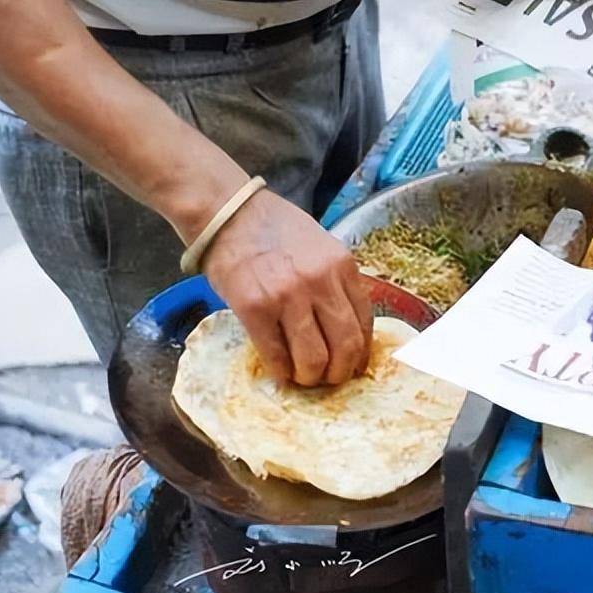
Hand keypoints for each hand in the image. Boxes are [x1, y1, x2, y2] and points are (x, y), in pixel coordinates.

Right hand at [200, 190, 371, 385]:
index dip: (360, 353)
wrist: (228, 214)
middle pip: (345, 345)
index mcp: (342, 266)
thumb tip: (345, 328)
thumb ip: (336, 282)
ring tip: (303, 376)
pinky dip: (281, 371)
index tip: (354, 366)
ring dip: (310, 376)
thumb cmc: (275, 230)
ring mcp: (288, 296)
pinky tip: (279, 370)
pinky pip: (276, 355)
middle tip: (329, 378)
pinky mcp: (255, 308)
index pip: (364, 322)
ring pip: (313, 358)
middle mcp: (320, 282)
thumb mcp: (321, 247)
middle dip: (339, 372)